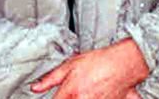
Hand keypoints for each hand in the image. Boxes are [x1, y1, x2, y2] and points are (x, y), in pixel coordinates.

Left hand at [30, 38, 148, 98]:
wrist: (123, 64)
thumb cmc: (99, 62)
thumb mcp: (70, 65)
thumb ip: (50, 79)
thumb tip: (35, 87)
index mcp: (71, 94)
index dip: (55, 98)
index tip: (59, 96)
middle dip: (68, 97)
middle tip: (75, 91)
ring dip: (81, 97)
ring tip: (86, 90)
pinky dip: (93, 97)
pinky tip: (94, 93)